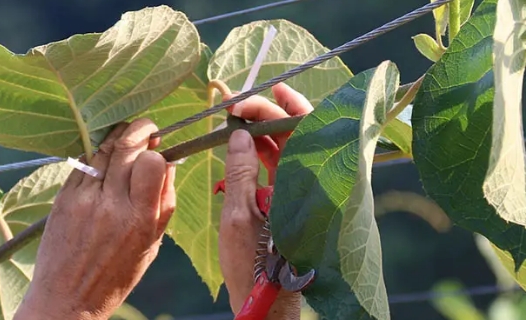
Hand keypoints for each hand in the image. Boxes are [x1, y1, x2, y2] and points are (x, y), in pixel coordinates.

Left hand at [14, 118, 175, 319]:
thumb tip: (169, 162)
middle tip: (148, 129)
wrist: (66, 297)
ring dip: (117, 136)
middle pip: (126, 146)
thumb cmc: (116, 276)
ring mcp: (83, 199)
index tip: (160, 146)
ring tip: (126, 138)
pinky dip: (96, 153)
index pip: (151, 162)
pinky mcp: (63, 197)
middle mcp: (110, 205)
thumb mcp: (152, 245)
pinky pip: (82, 162)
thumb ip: (164, 202)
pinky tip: (103, 157)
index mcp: (138, 219)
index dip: (157, 149)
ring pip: (102, 149)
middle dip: (140, 129)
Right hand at [218, 83, 312, 318]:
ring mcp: (306, 193)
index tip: (246, 100)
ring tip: (235, 118)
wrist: (267, 302)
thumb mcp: (238, 217)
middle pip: (298, 134)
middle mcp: (314, 184)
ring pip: (290, 149)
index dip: (277, 107)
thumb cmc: (254, 266)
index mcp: (308, 185)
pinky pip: (284, 167)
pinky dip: (264, 152)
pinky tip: (243, 143)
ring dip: (264, 130)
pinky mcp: (295, 203)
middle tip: (236, 105)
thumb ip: (240, 172)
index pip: (302, 130)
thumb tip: (240, 136)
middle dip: (267, 114)